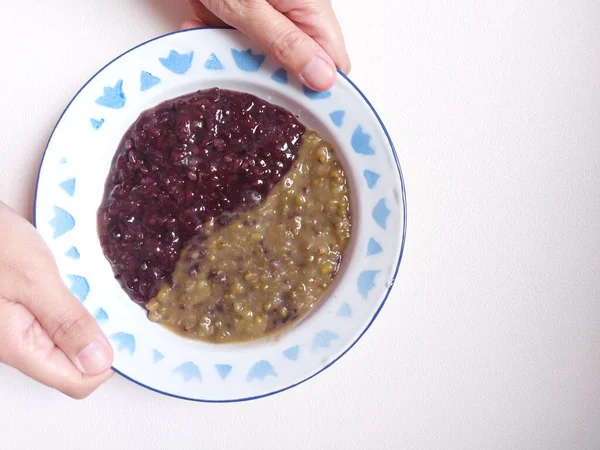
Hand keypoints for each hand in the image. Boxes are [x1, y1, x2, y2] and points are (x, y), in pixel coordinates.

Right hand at [0, 202, 112, 397]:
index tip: (122, 329)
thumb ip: (67, 321)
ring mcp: (16, 330)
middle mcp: (16, 345)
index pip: (77, 382)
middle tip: (103, 298)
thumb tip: (98, 362)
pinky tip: (72, 279)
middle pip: (73, 363)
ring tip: (85, 284)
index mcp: (18, 346)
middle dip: (96, 335)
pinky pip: (54, 321)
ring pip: (65, 340)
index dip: (106, 361)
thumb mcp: (35, 278)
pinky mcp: (18, 313)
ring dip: (83, 316)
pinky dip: (69, 304)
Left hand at [182, 0, 349, 90]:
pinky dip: (215, 40)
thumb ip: (286, 44)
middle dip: (265, 75)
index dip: (319, 90)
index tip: (295, 107)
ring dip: (232, 57)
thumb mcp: (249, 7)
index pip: (334, 66)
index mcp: (311, 10)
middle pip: (296, 67)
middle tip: (239, 69)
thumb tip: (324, 79)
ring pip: (262, 58)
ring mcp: (270, 15)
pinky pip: (237, 41)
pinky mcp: (245, 14)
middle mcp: (296, 15)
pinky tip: (195, 28)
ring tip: (206, 44)